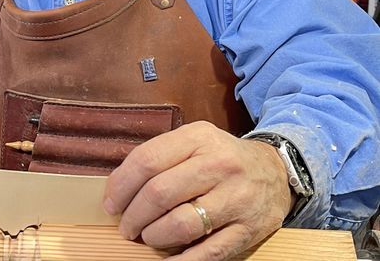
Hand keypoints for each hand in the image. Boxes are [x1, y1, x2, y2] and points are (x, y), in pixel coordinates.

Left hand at [103, 121, 292, 259]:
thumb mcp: (192, 141)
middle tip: (126, 227)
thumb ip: (159, 158)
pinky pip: (209, 252)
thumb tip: (117, 188)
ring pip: (182, 224)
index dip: (121, 186)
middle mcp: (220, 164)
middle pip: (160, 193)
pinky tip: (167, 259)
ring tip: (148, 237)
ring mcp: (237, 198)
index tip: (110, 204)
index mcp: (198, 137)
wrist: (275, 172)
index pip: (147, 160)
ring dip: (155, 236)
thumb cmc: (220, 157)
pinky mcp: (249, 229)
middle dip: (134, 216)